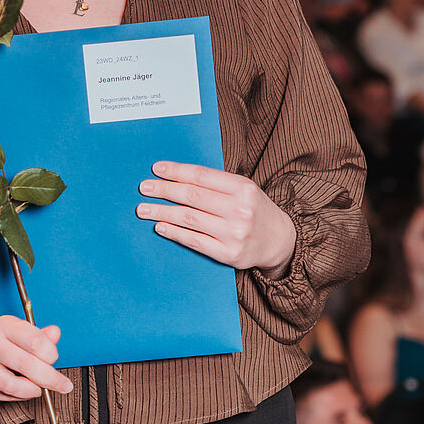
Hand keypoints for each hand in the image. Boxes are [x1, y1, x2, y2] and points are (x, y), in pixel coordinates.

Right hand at [0, 316, 73, 401]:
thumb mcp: (19, 330)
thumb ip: (39, 335)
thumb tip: (55, 333)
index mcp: (4, 325)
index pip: (34, 340)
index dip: (50, 354)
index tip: (54, 359)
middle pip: (26, 364)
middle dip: (49, 378)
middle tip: (62, 385)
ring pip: (13, 385)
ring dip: (33, 390)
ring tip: (40, 389)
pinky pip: (3, 395)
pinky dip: (20, 396)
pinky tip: (25, 391)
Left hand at [137, 162, 296, 277]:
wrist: (280, 241)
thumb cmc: (255, 209)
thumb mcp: (244, 189)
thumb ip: (216, 183)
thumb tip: (176, 176)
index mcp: (243, 188)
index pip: (202, 176)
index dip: (177, 171)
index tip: (156, 169)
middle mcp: (240, 210)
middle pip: (192, 196)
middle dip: (164, 190)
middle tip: (144, 188)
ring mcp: (234, 234)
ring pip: (189, 219)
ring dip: (162, 213)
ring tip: (143, 209)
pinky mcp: (229, 254)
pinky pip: (194, 241)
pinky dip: (174, 233)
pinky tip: (160, 227)